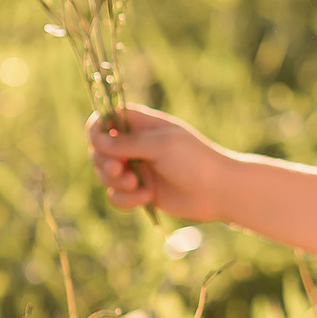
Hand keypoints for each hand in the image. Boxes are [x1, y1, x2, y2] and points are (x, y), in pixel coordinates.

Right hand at [88, 106, 234, 220]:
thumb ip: (127, 143)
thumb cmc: (194, 161)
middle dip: (103, 161)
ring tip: (136, 185)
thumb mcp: (161, 146)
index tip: (98, 142)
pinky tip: (146, 198)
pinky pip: (117, 196)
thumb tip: (97, 140)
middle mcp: (138, 145)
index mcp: (144, 125)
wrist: (219, 191)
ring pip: (105, 175)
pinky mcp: (141, 191)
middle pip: (100, 149)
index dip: (97, 129)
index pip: (108, 118)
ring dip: (115, 182)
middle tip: (119, 170)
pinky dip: (126, 199)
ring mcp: (139, 169)